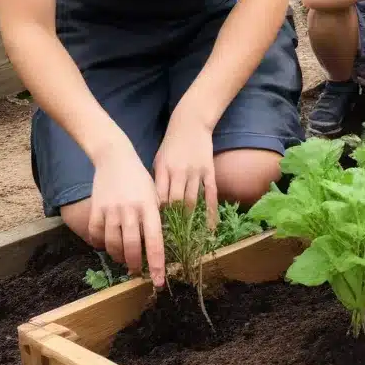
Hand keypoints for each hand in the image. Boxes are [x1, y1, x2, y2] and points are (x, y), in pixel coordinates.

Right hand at [87, 137, 165, 287]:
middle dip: (136, 265)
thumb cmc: (140, 179)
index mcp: (149, 207)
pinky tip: (108, 245)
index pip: (155, 241)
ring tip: (124, 260)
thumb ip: (156, 217)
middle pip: (132, 247)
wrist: (115, 157)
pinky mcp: (96, 209)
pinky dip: (102, 244)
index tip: (159, 281)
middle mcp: (130, 210)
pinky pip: (97, 235)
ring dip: (119, 257)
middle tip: (138, 272)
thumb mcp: (154, 195)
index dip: (157, 264)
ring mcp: (111, 210)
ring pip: (113, 245)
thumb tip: (158, 244)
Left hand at [153, 109, 218, 230]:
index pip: (159, 198)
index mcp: (163, 170)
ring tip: (187, 239)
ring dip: (190, 220)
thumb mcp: (158, 160)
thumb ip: (157, 181)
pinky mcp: (209, 171)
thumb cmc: (171, 144)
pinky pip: (210, 194)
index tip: (155, 232)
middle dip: (172, 223)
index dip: (157, 216)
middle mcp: (179, 172)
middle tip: (170, 241)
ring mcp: (195, 172)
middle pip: (174, 203)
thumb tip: (154, 206)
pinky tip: (210, 227)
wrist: (191, 123)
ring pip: (192, 201)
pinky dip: (210, 212)